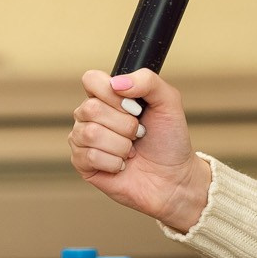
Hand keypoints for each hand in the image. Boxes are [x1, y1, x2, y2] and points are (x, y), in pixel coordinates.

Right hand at [69, 70, 210, 230]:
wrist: (174, 177)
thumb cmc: (169, 140)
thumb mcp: (168, 102)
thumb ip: (147, 80)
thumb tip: (116, 83)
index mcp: (107, 96)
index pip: (91, 80)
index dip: (112, 94)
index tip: (134, 108)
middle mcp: (91, 115)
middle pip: (91, 108)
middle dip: (125, 125)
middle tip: (138, 133)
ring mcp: (83, 139)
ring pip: (91, 133)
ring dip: (121, 145)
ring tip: (131, 150)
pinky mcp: (83, 163)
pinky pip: (90, 156)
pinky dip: (114, 162)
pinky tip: (122, 164)